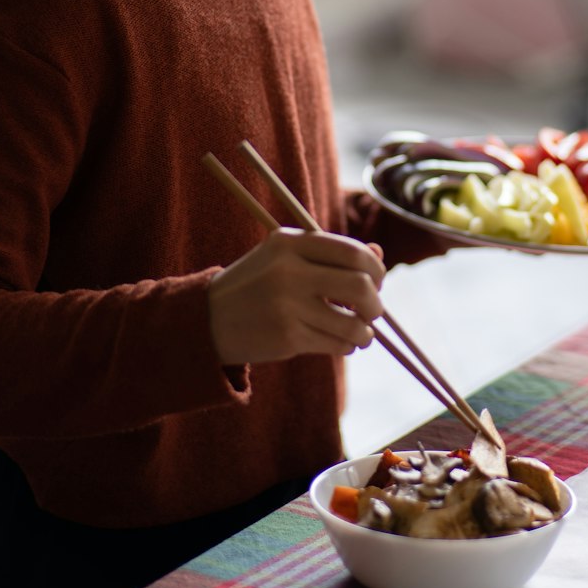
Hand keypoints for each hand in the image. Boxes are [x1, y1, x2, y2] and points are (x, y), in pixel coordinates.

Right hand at [207, 228, 384, 364]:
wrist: (208, 320)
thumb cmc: (257, 285)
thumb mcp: (286, 258)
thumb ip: (331, 254)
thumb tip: (379, 254)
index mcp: (289, 242)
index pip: (351, 252)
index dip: (375, 268)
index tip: (376, 280)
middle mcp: (289, 271)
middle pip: (359, 285)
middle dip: (375, 302)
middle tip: (373, 310)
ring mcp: (287, 305)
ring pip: (352, 322)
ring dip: (365, 332)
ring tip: (360, 332)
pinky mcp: (287, 337)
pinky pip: (336, 344)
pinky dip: (347, 345)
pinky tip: (341, 342)